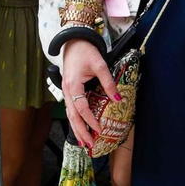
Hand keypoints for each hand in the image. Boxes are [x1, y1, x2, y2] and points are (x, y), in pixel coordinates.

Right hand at [60, 34, 118, 150]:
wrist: (74, 40)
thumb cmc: (86, 51)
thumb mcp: (100, 64)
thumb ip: (109, 82)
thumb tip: (118, 100)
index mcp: (73, 85)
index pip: (81, 108)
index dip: (90, 120)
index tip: (99, 130)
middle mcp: (66, 90)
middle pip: (72, 116)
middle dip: (81, 131)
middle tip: (89, 145)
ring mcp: (65, 91)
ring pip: (69, 114)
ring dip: (76, 129)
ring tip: (84, 142)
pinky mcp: (68, 90)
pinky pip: (70, 109)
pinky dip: (75, 120)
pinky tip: (80, 128)